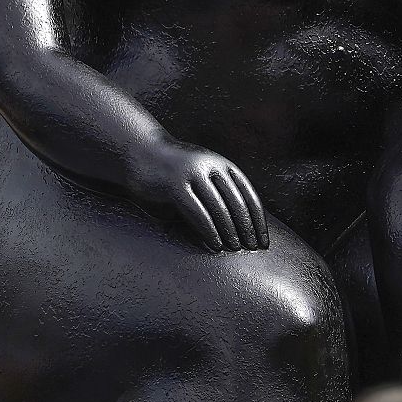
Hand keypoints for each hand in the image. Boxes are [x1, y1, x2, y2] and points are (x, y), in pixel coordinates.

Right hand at [133, 143, 268, 252]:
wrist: (137, 152)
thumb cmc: (172, 173)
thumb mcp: (199, 180)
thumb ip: (216, 197)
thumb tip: (239, 228)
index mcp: (223, 165)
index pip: (249, 196)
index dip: (259, 221)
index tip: (264, 241)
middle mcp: (211, 166)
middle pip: (237, 203)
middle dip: (247, 228)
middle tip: (252, 249)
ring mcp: (192, 173)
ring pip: (219, 208)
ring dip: (230, 231)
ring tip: (235, 249)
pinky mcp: (174, 185)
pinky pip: (198, 212)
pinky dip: (210, 230)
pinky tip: (216, 244)